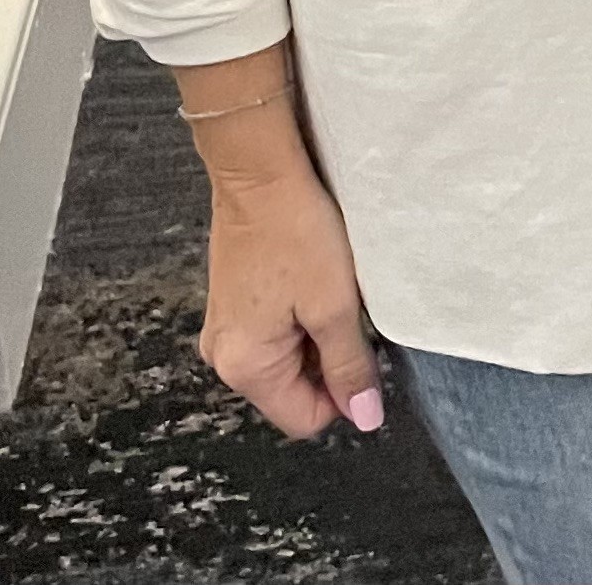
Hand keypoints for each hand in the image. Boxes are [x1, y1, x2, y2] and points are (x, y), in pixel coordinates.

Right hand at [200, 156, 382, 438]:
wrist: (259, 173)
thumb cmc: (294, 232)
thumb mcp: (334, 305)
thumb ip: (349, 365)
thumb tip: (364, 419)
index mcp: (245, 367)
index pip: (304, 418)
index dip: (344, 393)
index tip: (367, 349)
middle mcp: (225, 357)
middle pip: (295, 388)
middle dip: (329, 357)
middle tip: (347, 308)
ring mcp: (225, 329)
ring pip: (289, 357)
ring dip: (317, 332)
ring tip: (329, 289)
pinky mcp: (233, 302)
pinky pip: (276, 330)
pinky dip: (302, 313)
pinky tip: (313, 278)